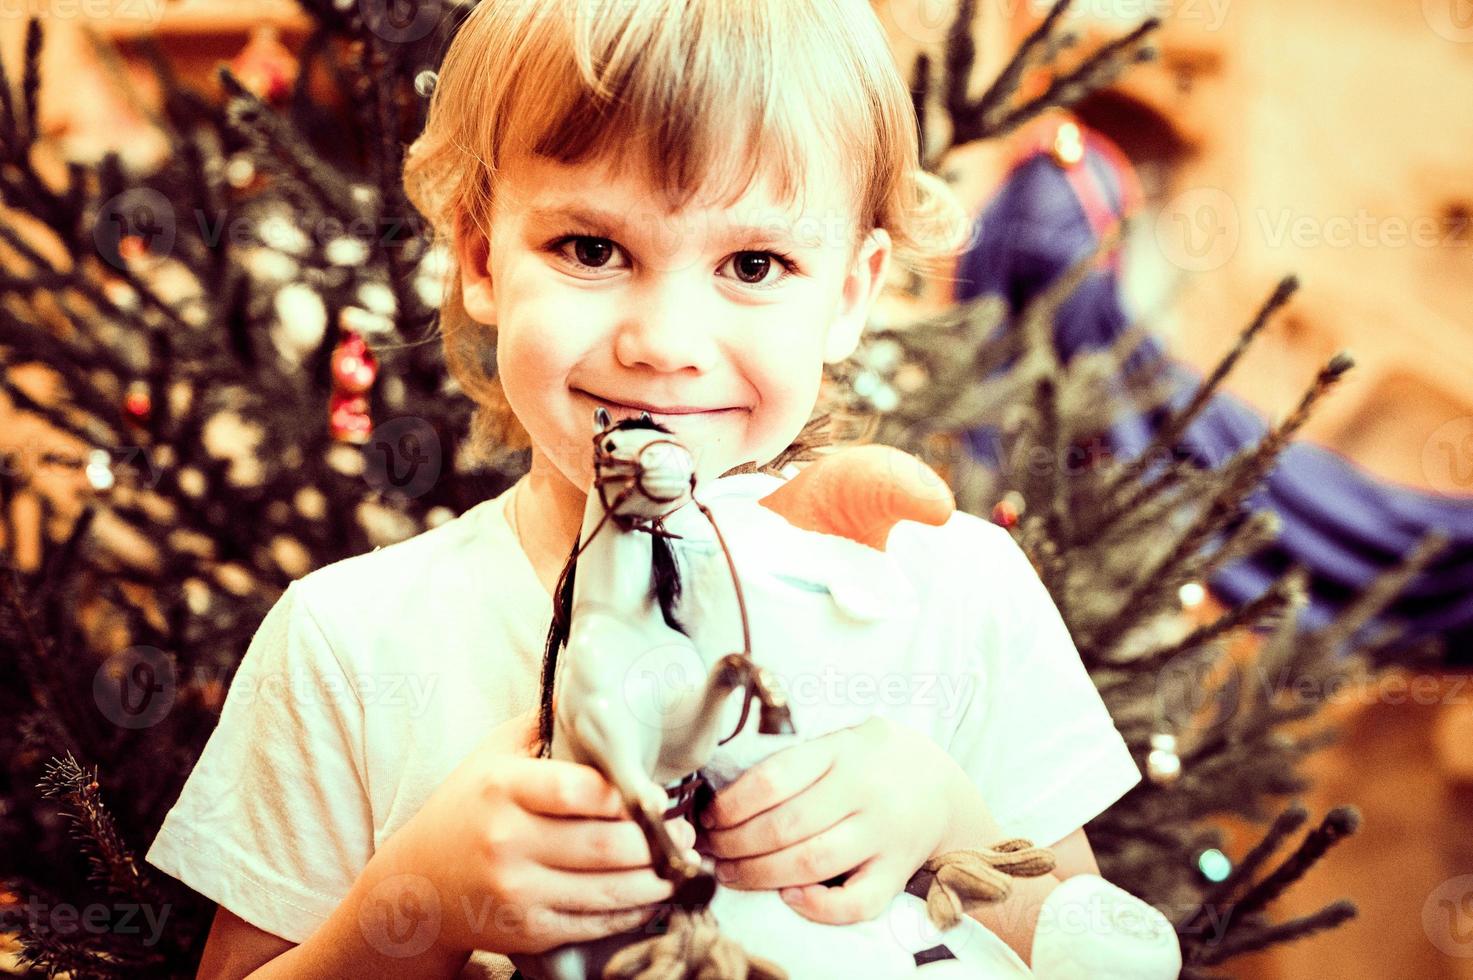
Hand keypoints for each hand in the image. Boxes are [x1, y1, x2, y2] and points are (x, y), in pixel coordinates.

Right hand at [368, 709, 697, 955]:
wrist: (419, 883)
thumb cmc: (467, 806)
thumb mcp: (494, 753)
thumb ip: (547, 723)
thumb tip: (599, 683)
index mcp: (503, 789)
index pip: (577, 791)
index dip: (626, 795)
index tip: (657, 794)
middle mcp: (507, 843)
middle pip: (603, 845)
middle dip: (657, 840)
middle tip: (685, 829)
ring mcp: (518, 892)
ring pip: (607, 891)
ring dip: (656, 879)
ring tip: (681, 860)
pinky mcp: (528, 931)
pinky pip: (594, 923)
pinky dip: (633, 911)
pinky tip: (654, 893)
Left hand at [698, 715, 988, 924]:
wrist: (942, 787)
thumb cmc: (871, 762)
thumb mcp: (838, 741)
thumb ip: (794, 760)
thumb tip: (724, 791)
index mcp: (841, 753)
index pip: (774, 778)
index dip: (731, 804)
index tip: (708, 816)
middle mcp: (863, 792)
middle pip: (786, 826)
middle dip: (735, 844)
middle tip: (711, 849)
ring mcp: (882, 835)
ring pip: (812, 864)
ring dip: (759, 875)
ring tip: (730, 873)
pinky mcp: (895, 872)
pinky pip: (855, 902)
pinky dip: (816, 907)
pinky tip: (787, 896)